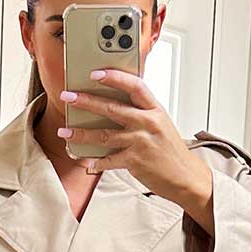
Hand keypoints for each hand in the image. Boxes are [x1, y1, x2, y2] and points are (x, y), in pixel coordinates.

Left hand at [58, 70, 213, 222]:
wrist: (186, 177)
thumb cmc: (171, 151)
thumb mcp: (161, 124)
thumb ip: (141, 113)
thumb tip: (114, 105)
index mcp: (155, 109)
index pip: (134, 86)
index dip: (114, 78)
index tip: (96, 73)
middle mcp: (148, 123)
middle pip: (112, 108)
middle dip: (86, 101)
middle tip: (68, 97)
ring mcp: (141, 142)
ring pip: (104, 135)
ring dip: (81, 133)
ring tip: (64, 131)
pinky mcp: (135, 161)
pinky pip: (109, 160)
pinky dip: (95, 162)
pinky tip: (85, 161)